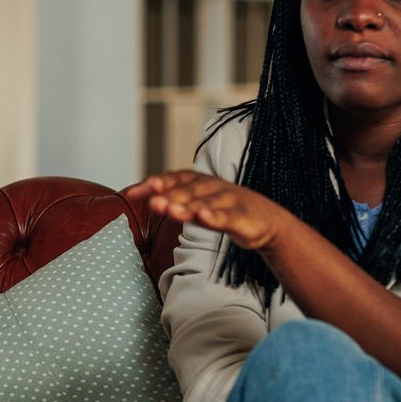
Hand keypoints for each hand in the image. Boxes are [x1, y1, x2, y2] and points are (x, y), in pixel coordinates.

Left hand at [123, 171, 294, 251]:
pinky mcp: (241, 218)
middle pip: (186, 191)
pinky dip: (214, 217)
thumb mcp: (198, 205)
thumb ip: (175, 202)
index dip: (155, 184)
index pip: (174, 179)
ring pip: (204, 203)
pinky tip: (203, 217)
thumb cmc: (225, 211)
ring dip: (185, 206)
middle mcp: (212, 188)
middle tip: (150, 202)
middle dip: (167, 195)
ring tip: (168, 209)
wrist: (267, 222)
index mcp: (200, 183)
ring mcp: (228, 202)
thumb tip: (146, 198)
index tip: (133, 193)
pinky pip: (226, 217)